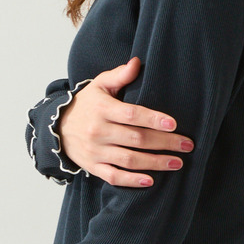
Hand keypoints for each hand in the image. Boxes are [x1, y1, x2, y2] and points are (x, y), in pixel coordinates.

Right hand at [58, 56, 194, 186]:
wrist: (57, 127)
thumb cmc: (86, 104)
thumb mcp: (99, 85)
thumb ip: (119, 75)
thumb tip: (137, 62)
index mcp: (103, 109)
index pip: (131, 115)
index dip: (153, 119)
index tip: (174, 124)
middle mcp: (98, 131)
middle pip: (136, 139)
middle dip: (164, 143)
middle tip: (187, 145)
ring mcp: (96, 151)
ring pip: (129, 160)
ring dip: (155, 163)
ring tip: (177, 162)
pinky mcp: (93, 166)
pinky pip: (114, 176)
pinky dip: (132, 181)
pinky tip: (150, 181)